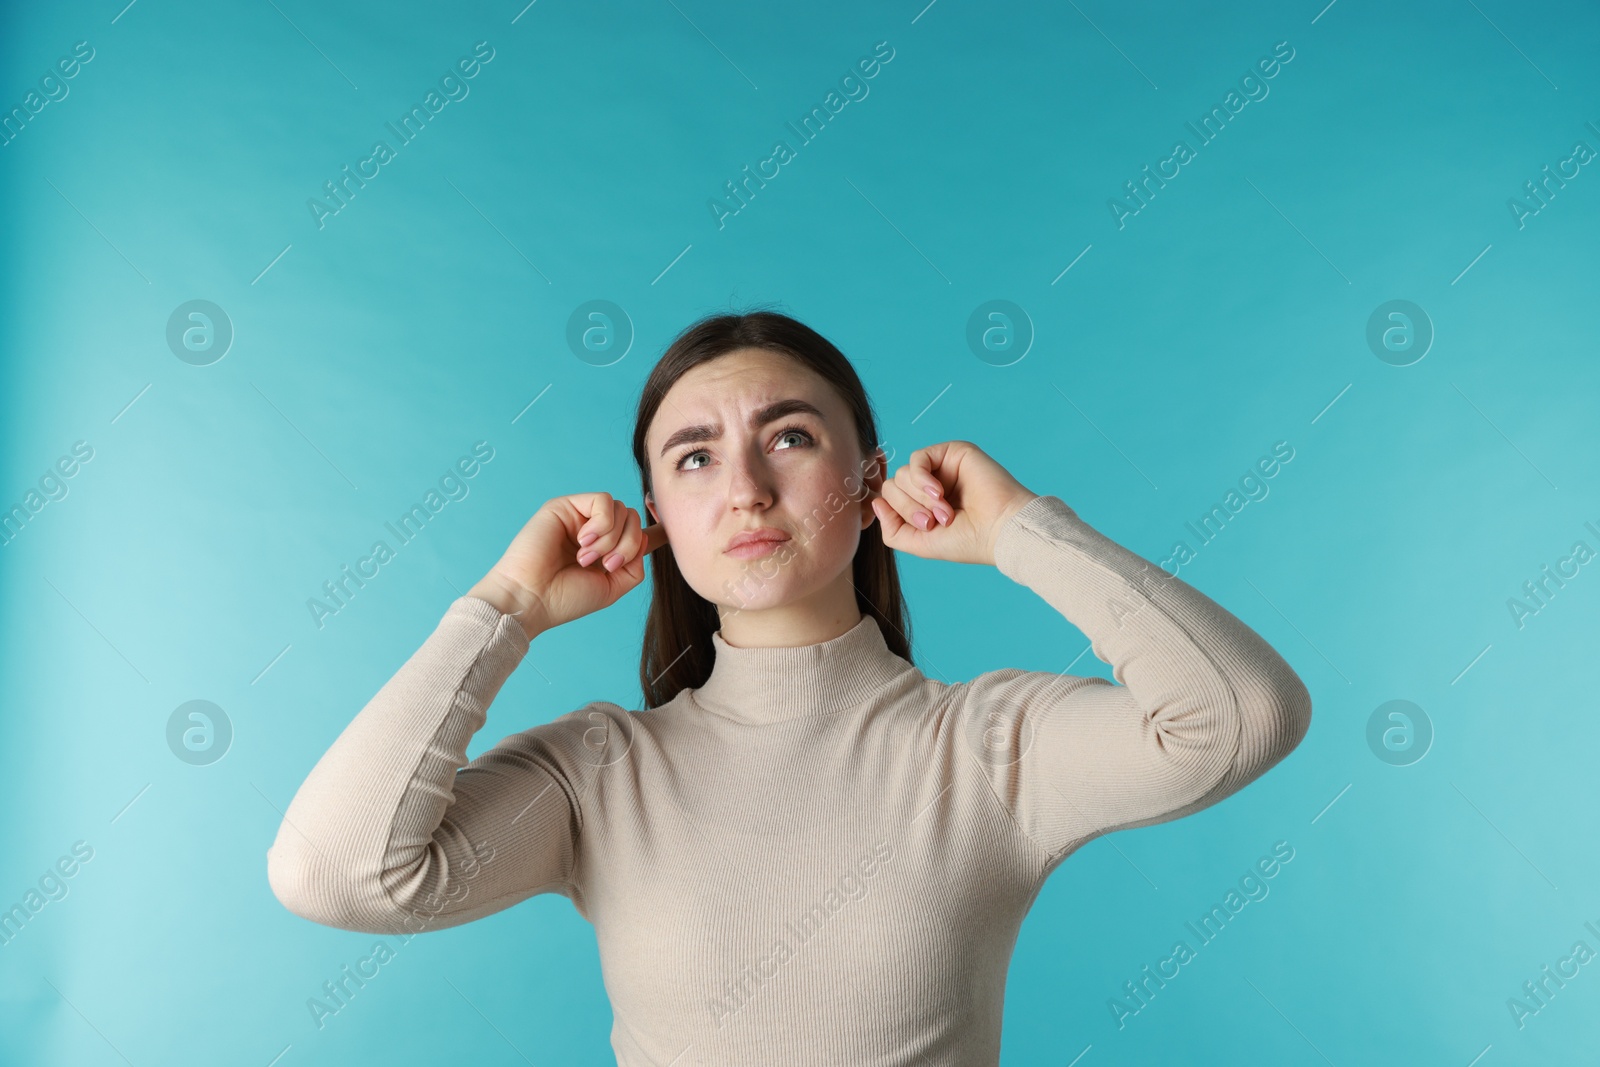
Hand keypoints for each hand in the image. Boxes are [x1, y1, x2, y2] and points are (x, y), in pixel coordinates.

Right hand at [469, 492, 670, 637]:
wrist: (532, 599)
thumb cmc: (565, 598)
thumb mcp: (612, 587)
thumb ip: (635, 564)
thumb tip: (646, 537)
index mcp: (605, 551)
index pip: (636, 532)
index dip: (655, 530)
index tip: (666, 527)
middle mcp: (594, 531)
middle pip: (633, 520)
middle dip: (628, 544)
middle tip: (607, 565)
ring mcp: (580, 517)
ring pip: (622, 510)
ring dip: (613, 538)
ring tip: (588, 558)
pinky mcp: (566, 506)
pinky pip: (603, 501)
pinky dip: (601, 524)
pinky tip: (583, 541)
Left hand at [868, 441, 1036, 565]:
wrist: (1000, 530)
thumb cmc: (967, 541)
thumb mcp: (919, 543)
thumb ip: (892, 529)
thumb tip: (876, 503)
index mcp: (922, 505)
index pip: (889, 500)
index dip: (897, 514)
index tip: (923, 528)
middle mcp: (929, 485)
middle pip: (892, 487)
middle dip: (909, 508)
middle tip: (934, 523)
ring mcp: (940, 468)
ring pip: (902, 475)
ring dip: (920, 498)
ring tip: (945, 512)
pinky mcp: (951, 453)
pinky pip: (917, 459)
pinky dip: (922, 479)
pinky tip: (939, 493)